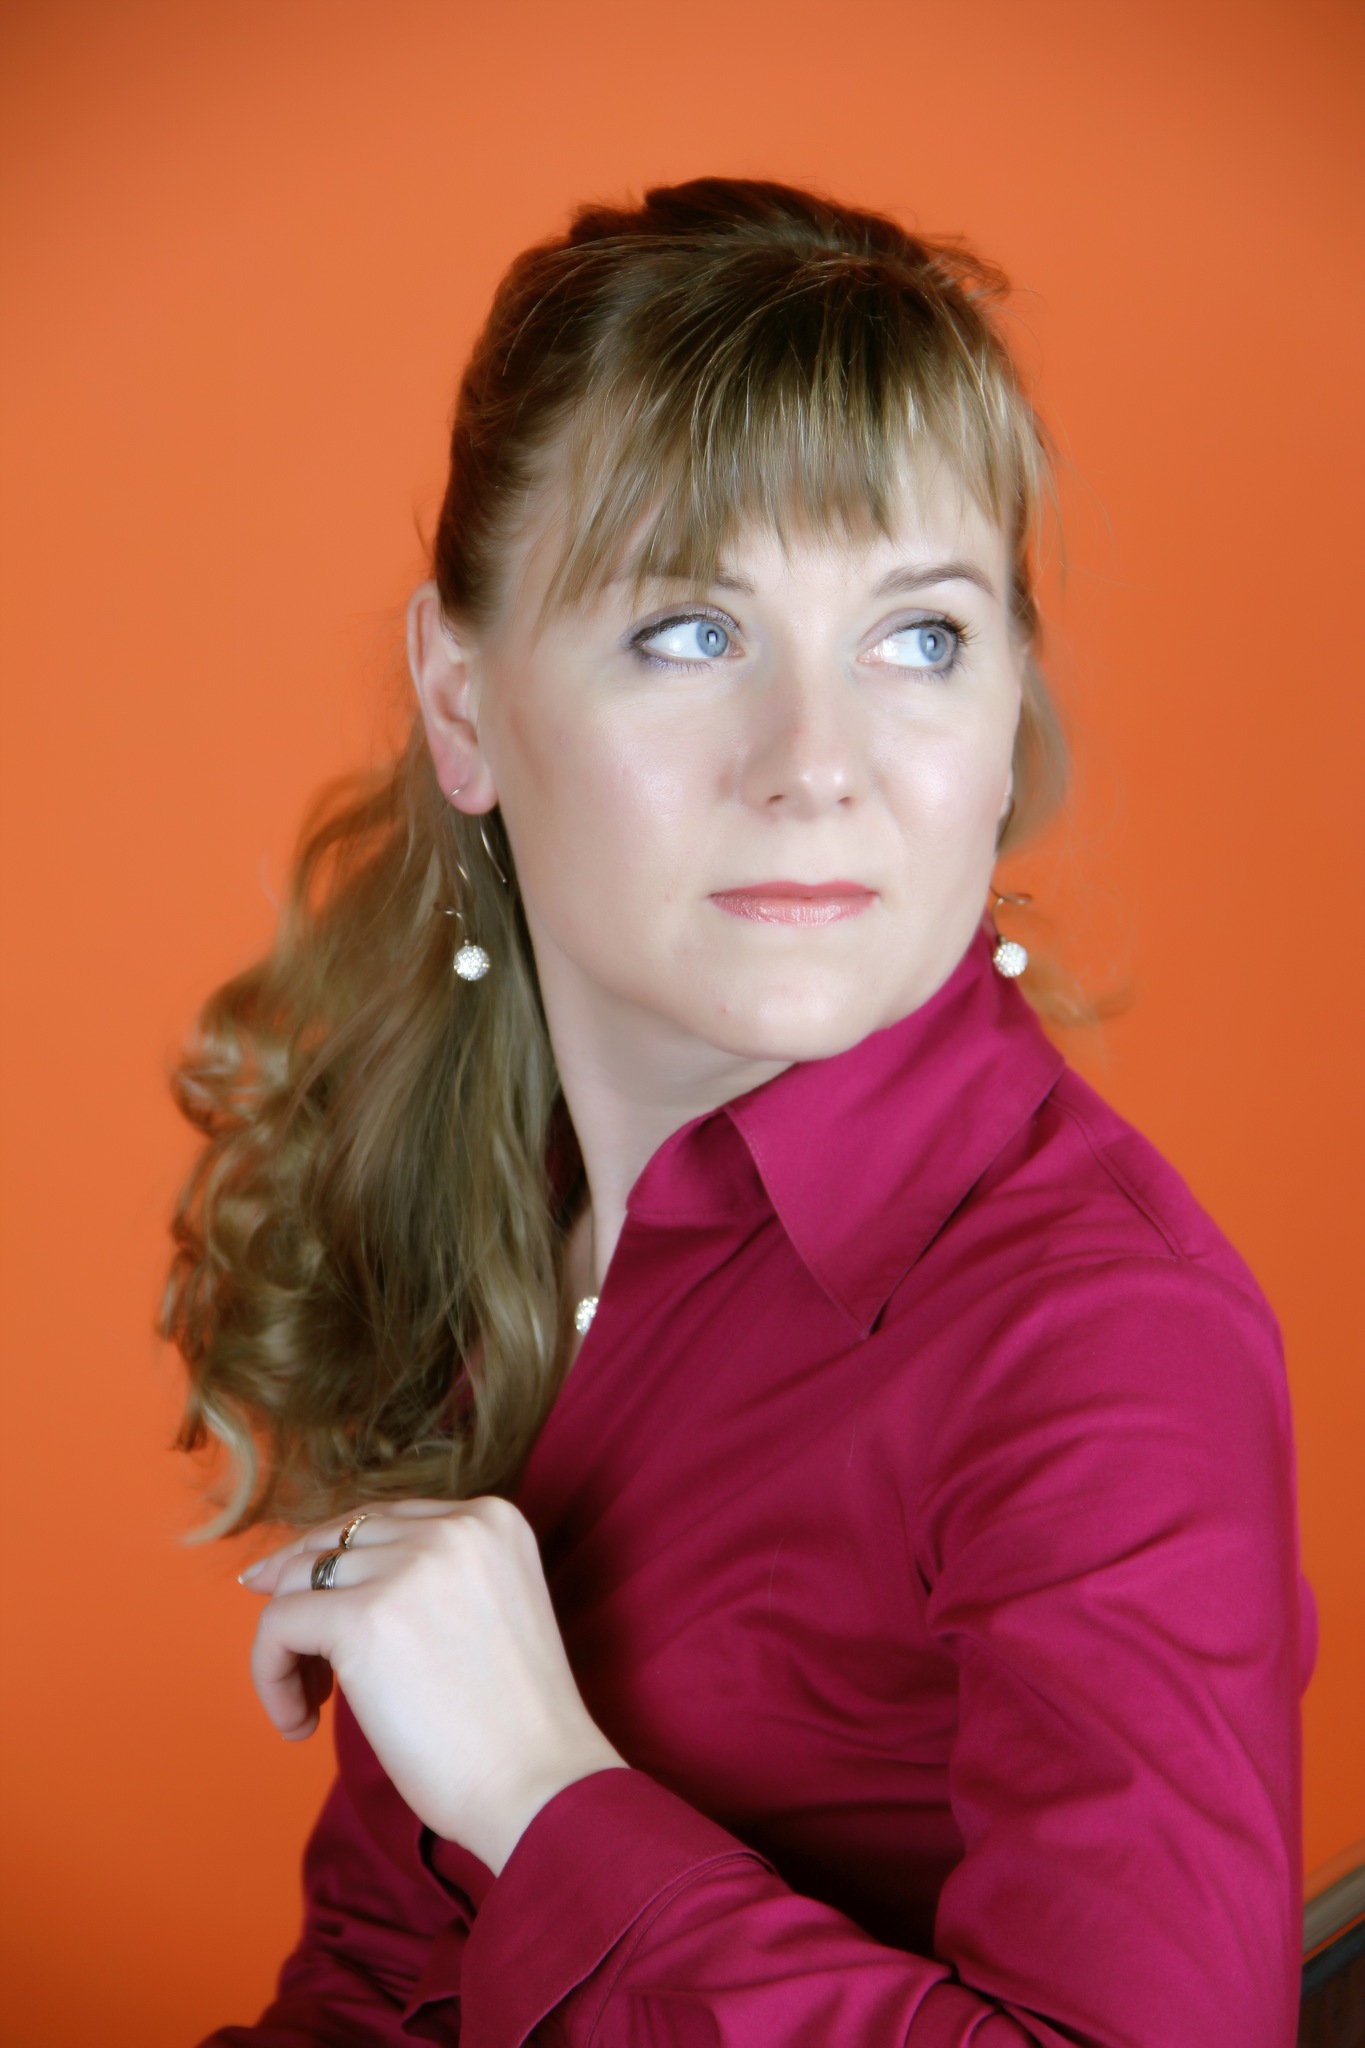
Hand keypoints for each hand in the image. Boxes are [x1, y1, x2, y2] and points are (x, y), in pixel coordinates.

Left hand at [239, 1496, 626, 1873]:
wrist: (539, 1784)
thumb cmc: (510, 1725)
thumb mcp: (485, 1611)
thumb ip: (428, 1579)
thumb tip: (321, 1571)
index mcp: (492, 1519)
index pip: (381, 1520)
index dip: (336, 1563)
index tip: (305, 1604)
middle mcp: (453, 1526)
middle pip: (335, 1540)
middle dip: (299, 1592)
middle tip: (288, 1653)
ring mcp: (409, 1566)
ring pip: (298, 1580)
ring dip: (288, 1645)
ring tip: (307, 1705)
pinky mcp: (365, 1617)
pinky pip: (279, 1625)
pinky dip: (271, 1675)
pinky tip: (299, 1724)